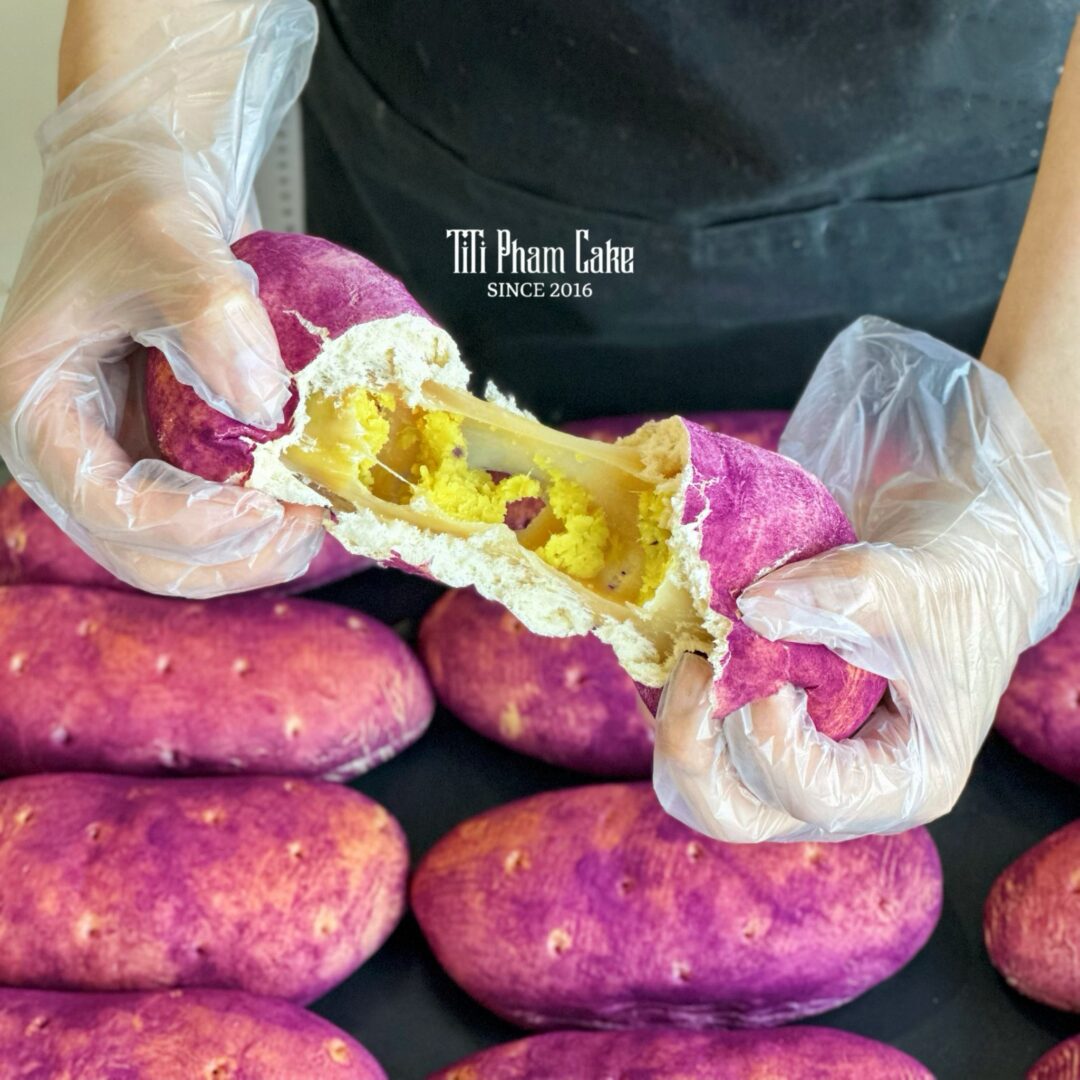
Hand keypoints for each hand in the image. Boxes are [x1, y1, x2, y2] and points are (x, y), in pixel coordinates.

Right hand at [0, 0, 323, 596]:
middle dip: (225, 556)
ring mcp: (119, 452)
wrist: (144, 179)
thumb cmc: (133, 199)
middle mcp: (72, 444)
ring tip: (315, 525)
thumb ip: (209, 312)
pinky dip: (253, 527)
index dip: (186, 524)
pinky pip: (203, 515)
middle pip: (138, 550)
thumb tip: (262, 405)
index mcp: (39, 403)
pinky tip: (304, 507)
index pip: (103, 503)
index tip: (264, 508)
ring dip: (246, 553)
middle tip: (306, 530)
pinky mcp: (162, 449)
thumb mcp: (166, 235)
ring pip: (173, 550)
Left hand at [653, 317, 1078, 841]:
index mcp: (899, 784)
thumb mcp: (905, 585)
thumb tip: (748, 609)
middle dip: (693, 743)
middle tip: (696, 663)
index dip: (770, 734)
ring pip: (698, 791)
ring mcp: (792, 774)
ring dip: (674, 726)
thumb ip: (833, 599)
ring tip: (687, 654)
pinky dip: (669, 704)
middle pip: (731, 814)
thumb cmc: (946, 590)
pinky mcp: (760, 742)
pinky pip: (690, 747)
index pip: (809, 793)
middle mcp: (837, 798)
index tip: (768, 668)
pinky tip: (680, 647)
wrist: (949, 579)